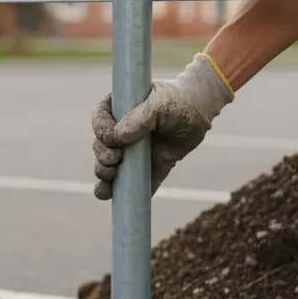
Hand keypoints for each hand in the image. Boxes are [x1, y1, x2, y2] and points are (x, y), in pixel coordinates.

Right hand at [90, 53, 233, 199]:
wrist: (198, 114)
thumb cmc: (178, 101)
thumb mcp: (161, 103)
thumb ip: (141, 117)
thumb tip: (119, 137)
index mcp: (117, 110)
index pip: (99, 121)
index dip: (101, 132)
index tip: (113, 139)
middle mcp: (119, 132)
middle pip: (100, 148)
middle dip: (102, 158)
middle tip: (114, 160)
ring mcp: (129, 153)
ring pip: (107, 168)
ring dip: (103, 176)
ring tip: (111, 177)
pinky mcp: (143, 170)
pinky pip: (129, 184)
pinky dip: (119, 193)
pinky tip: (113, 196)